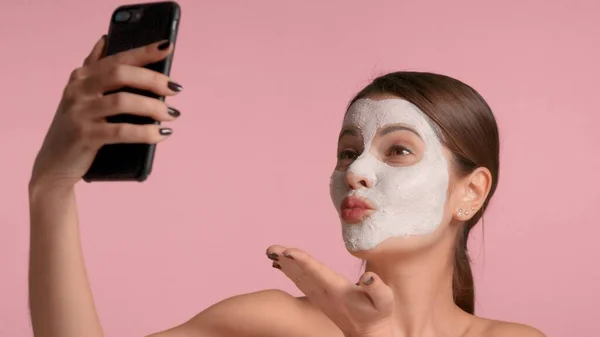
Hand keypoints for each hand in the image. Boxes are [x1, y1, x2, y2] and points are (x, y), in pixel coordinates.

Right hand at [30, 36, 181, 188]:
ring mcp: (79, 112)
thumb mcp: (81, 95)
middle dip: (152, 79)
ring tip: (171, 114)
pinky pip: (121, 131)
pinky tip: (161, 134)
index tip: (167, 47)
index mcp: (82, 77)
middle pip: (120, 75)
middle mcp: (78, 90)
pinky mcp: (84, 135)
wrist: (54, 164)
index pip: (117, 58)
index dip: (143, 52)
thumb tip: (105, 39)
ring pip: (122, 102)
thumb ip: (93, 69)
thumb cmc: (76, 128)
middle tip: (175, 89)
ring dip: (153, 107)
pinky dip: (145, 132)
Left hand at [266, 245, 395, 336]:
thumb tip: (368, 276)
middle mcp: (325, 293)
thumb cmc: (378, 314)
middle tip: (270, 248)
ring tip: (270, 251)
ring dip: (284, 264)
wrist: (368, 334)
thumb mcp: (384, 301)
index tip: (288, 252)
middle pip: (302, 273)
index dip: (302, 261)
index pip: (317, 272)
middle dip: (286, 259)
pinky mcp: (318, 297)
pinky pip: (300, 282)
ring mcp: (319, 296)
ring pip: (298, 277)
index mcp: (338, 290)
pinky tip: (278, 263)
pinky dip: (288, 271)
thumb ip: (377, 288)